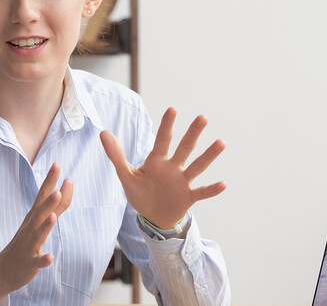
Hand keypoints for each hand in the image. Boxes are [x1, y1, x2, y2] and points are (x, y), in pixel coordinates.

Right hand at [0, 163, 72, 305]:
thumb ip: (57, 204)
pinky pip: (37, 261)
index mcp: (33, 217)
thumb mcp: (40, 222)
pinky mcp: (29, 263)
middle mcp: (29, 228)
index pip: (42, 195)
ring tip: (53, 216)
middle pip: (39, 212)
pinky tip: (50, 257)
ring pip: (37, 234)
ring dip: (46, 225)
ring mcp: (28, 246)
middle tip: (59, 186)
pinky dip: (43, 259)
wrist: (3, 270)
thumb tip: (68, 183)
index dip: (49, 181)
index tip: (56, 164)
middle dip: (49, 200)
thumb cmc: (25, 243)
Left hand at [100, 107, 225, 229]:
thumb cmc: (140, 193)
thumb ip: (116, 155)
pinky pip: (201, 193)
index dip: (166, 125)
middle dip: (192, 133)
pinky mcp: (188, 198)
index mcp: (157, 161)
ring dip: (208, 156)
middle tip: (202, 118)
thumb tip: (103, 132)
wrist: (151, 217)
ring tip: (220, 142)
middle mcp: (172, 168)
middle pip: (184, 148)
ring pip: (197, 166)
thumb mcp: (126, 175)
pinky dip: (211, 190)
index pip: (162, 140)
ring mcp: (182, 182)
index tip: (172, 109)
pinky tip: (223, 184)